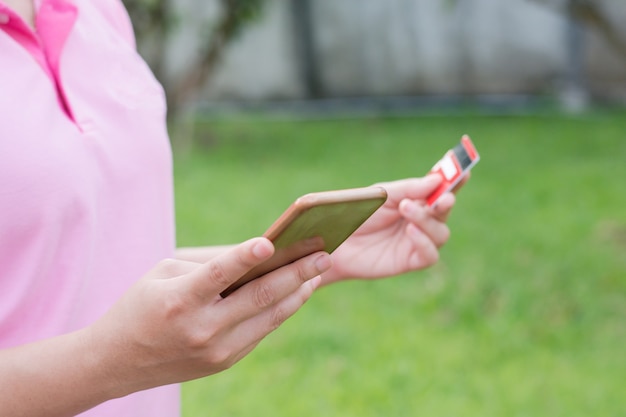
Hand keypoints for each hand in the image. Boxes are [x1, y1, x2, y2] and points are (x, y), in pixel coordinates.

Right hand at [87, 237, 331, 395]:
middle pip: (258, 298)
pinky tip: (296, 291)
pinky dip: (280, 310)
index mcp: (179, 301)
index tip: (271, 242)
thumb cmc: (142, 305)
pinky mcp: (225, 362)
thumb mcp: (164, 274)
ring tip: (319, 272)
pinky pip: (260, 331)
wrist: (117, 362)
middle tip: (324, 254)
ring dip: (298, 293)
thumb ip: (210, 264)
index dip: (244, 257)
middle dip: (296, 274)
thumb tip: (258, 253)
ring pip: (269, 317)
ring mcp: (216, 351)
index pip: (218, 275)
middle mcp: (201, 330)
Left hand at [321, 174, 466, 283]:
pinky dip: (424, 242)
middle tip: (442, 197)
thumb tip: (437, 181)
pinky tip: (410, 231)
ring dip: (428, 220)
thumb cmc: (354, 214)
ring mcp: (416, 241)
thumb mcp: (380, 195)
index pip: (440, 188)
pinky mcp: (409, 261)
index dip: (456, 178)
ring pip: (441, 232)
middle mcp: (419, 219)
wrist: (333, 240)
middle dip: (445, 202)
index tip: (466, 169)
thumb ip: (408, 189)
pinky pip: (430, 254)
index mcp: (414, 199)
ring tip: (407, 210)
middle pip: (444, 211)